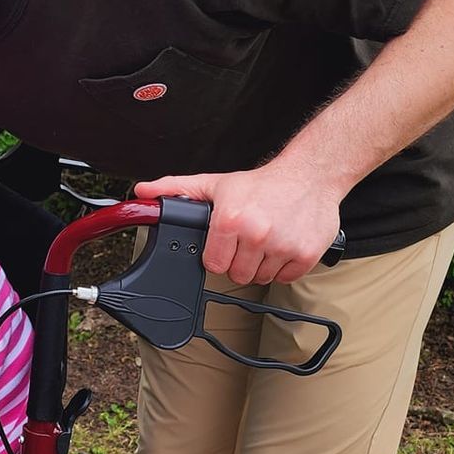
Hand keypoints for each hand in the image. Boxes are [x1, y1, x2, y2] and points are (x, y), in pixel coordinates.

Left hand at [135, 163, 342, 286]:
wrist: (309, 175)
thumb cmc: (261, 184)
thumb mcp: (214, 184)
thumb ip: (175, 189)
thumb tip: (144, 192)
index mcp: (230, 220)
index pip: (213, 264)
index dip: (217, 255)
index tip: (224, 243)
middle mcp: (256, 234)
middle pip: (237, 275)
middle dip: (239, 261)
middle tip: (247, 240)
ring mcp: (283, 246)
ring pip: (261, 278)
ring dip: (262, 264)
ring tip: (265, 240)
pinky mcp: (305, 254)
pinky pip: (285, 278)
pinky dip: (284, 267)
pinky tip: (282, 244)